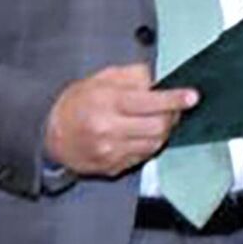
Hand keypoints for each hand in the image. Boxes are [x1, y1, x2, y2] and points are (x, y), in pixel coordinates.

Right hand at [43, 63, 199, 176]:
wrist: (50, 135)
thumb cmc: (77, 103)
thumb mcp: (100, 79)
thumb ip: (131, 76)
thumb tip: (157, 80)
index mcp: (106, 103)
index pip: (149, 101)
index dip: (175, 99)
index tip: (192, 97)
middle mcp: (109, 129)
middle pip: (158, 126)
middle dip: (173, 116)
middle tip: (176, 108)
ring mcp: (111, 152)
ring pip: (154, 144)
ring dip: (164, 131)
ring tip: (159, 119)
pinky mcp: (112, 167)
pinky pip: (144, 156)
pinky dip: (150, 144)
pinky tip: (144, 133)